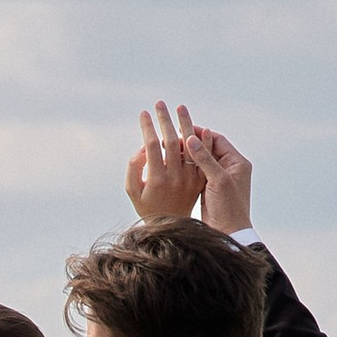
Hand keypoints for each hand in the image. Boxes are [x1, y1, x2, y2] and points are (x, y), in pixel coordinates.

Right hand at [124, 101, 254, 235]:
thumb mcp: (217, 181)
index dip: (200, 132)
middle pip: (209, 147)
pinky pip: (197, 172)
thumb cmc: (228, 209)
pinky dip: (186, 166)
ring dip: (187, 153)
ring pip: (202, 160)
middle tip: (173, 133)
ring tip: (170, 147)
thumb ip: (204, 159)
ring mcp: (220, 179)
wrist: (229, 235)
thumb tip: (190, 137)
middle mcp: (230, 169)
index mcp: (237, 163)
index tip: (182, 128)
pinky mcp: (210, 190)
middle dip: (192, 141)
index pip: (217, 139)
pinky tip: (173, 164)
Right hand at [125, 99, 203, 222]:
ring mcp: (191, 179)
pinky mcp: (200, 182)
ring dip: (185, 125)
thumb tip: (143, 148)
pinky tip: (201, 130)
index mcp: (158, 179)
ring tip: (180, 109)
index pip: (156, 144)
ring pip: (190, 147)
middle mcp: (177, 177)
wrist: (175, 234)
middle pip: (173, 141)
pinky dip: (203, 143)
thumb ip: (134, 169)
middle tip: (159, 103)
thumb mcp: (134, 192)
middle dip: (165, 120)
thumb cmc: (148, 211)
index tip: (143, 113)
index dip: (149, 127)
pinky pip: (201, 159)